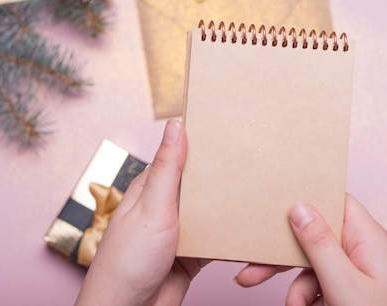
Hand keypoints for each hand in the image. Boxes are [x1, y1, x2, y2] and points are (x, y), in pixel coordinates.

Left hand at [75, 120, 285, 305]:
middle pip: (201, 183)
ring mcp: (181, 229)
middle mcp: (166, 205)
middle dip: (223, 174)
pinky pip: (219, 238)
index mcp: (152, 187)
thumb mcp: (151, 206)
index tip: (229, 128)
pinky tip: (250, 227)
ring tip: (258, 190)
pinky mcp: (194, 252)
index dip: (202, 142)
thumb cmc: (128, 260)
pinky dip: (232, 234)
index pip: (180, 155)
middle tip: (254, 160)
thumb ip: (167, 169)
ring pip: (212, 210)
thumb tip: (175, 126)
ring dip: (229, 205)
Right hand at [285, 194, 386, 305]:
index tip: (276, 204)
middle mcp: (361, 248)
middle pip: (314, 236)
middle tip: (252, 272)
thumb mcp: (343, 283)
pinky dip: (307, 298)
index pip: (335, 200)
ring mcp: (355, 269)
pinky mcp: (348, 288)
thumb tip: (299, 206)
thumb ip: (319, 244)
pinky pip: (317, 284)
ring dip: (297, 290)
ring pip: (310, 265)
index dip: (307, 198)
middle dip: (283, 256)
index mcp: (367, 237)